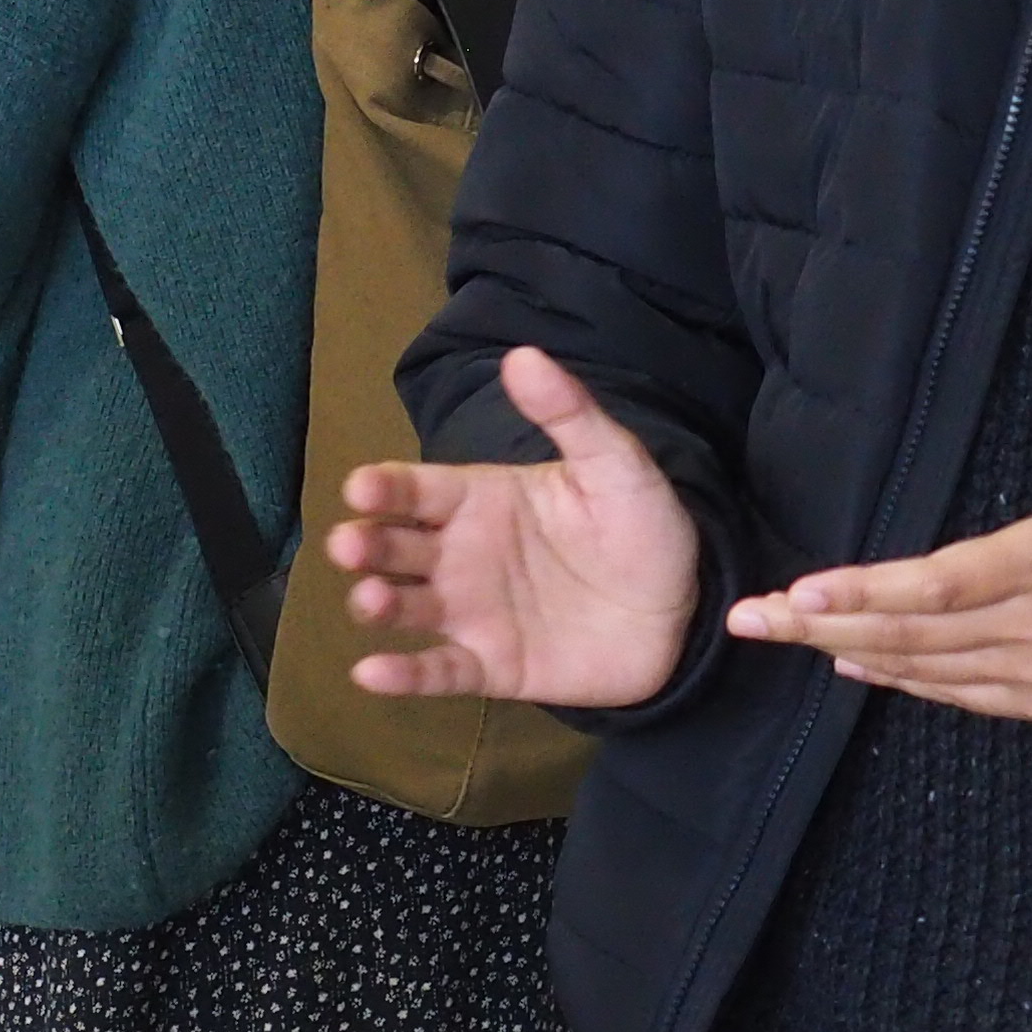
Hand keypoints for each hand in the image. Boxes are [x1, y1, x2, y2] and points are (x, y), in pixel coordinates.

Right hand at [326, 344, 703, 708]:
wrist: (683, 613)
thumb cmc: (641, 529)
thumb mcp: (615, 464)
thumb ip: (569, 415)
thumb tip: (523, 355)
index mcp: (478, 500)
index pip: (416, 490)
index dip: (384, 488)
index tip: (361, 487)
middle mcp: (459, 555)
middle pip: (395, 546)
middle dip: (365, 544)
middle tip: (349, 545)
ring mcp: (470, 612)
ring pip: (406, 607)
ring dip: (377, 603)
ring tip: (368, 601)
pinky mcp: (491, 665)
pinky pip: (439, 671)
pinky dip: (403, 676)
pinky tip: (371, 674)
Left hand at [725, 304, 1031, 731]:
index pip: (943, 584)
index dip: (869, 591)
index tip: (805, 588)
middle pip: (910, 633)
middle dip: (822, 625)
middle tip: (748, 620)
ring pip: (926, 670)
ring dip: (848, 651)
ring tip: (778, 636)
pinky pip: (960, 696)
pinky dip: (903, 681)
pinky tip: (856, 664)